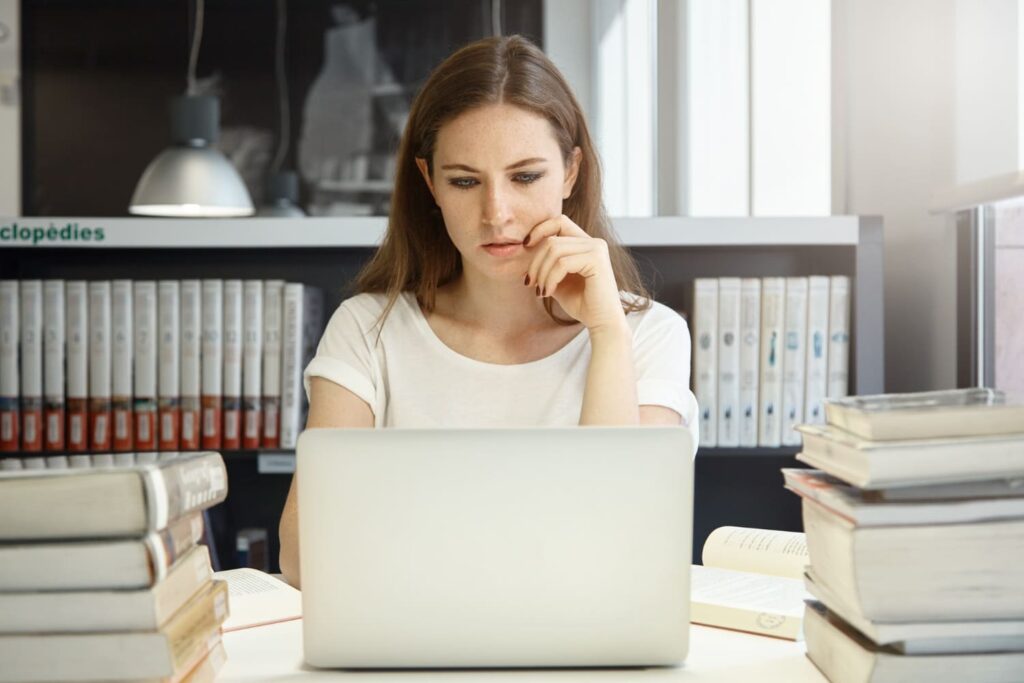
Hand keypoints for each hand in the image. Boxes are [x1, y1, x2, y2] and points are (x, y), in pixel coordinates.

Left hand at [523, 215, 625, 332]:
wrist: (601, 323)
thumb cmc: (581, 303)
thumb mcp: (557, 280)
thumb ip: (545, 265)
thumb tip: (523, 254)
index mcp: (585, 243)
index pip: (559, 221)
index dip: (539, 229)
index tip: (525, 246)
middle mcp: (594, 242)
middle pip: (552, 239)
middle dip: (535, 262)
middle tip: (530, 283)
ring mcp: (597, 248)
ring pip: (555, 249)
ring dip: (542, 272)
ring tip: (541, 291)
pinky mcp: (597, 260)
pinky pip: (562, 263)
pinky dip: (550, 278)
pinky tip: (548, 292)